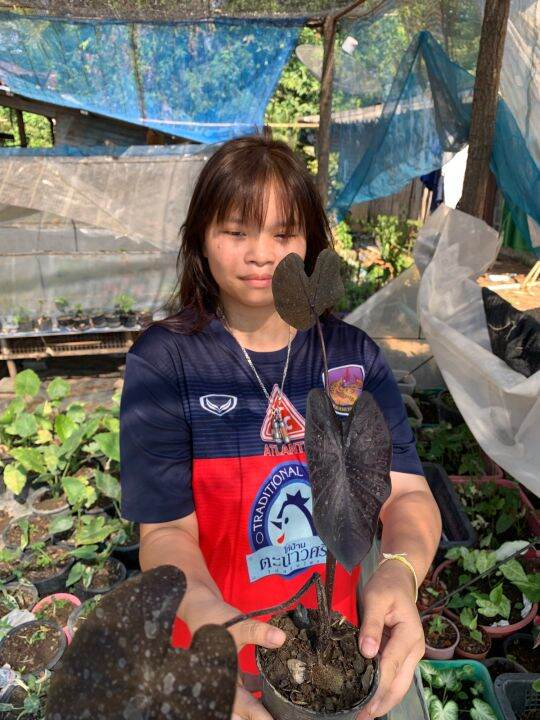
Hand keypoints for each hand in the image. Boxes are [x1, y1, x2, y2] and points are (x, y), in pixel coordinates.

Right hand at [185, 594, 285, 719]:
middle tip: (276, 716)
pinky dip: (254, 689)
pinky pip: (243, 687)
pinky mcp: (230, 671)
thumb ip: (258, 632)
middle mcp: (222, 682)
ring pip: (241, 701)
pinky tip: (267, 686)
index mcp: (221, 677)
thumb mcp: (236, 625)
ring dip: (255, 705)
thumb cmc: (214, 619)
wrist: (201, 607)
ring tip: (276, 707)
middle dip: (256, 715)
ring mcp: (226, 678)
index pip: (241, 704)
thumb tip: (280, 638)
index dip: (257, 715)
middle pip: (239, 710)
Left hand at [355, 561, 423, 718]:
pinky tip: (371, 698)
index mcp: (409, 635)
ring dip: (384, 700)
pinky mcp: (403, 654)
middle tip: (362, 718)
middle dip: (383, 703)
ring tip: (365, 715)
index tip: (364, 705)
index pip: (391, 666)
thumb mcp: (375, 599)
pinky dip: (385, 689)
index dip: (377, 687)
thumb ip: (371, 625)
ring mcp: (411, 653)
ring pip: (400, 684)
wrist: (398, 579)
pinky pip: (395, 675)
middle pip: (400, 683)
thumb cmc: (386, 587)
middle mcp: (414, 649)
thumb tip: (367, 652)